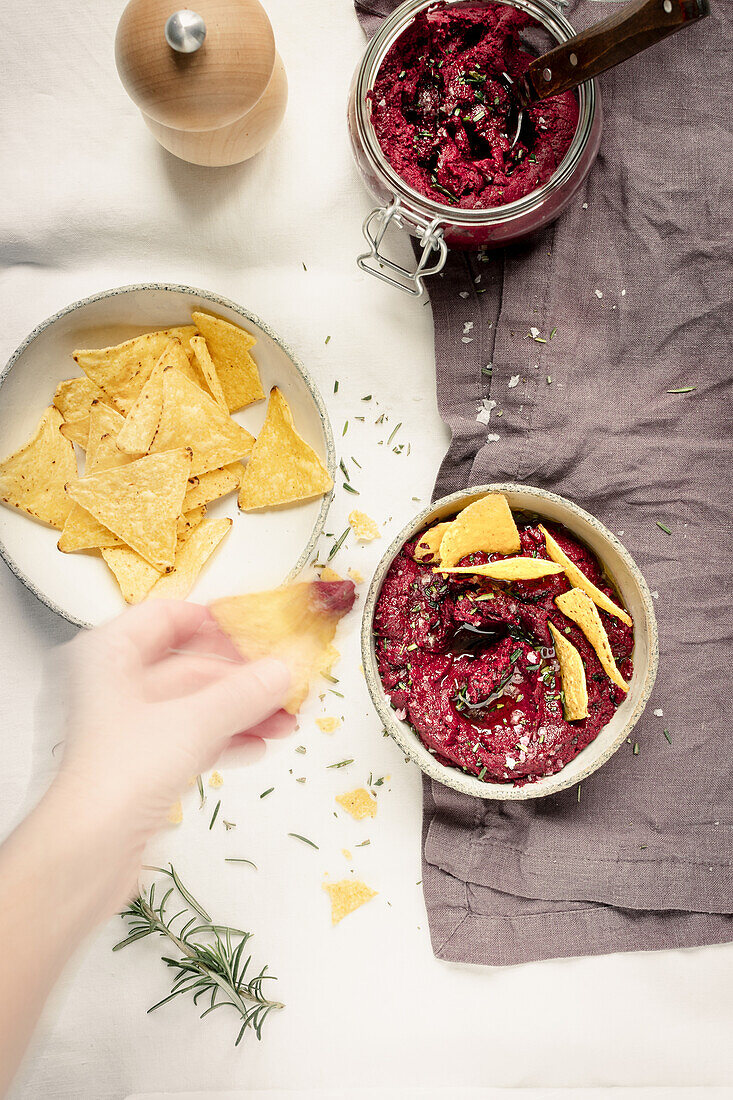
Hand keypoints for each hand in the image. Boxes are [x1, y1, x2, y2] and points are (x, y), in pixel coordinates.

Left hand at [51, 600, 291, 904]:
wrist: (88, 854)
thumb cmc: (119, 776)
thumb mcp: (195, 722)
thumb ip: (245, 692)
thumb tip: (284, 670)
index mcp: (110, 654)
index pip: (165, 617)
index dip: (212, 622)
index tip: (255, 632)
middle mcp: (114, 686)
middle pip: (188, 665)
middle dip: (241, 676)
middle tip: (284, 682)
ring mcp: (128, 728)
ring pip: (195, 705)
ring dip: (242, 710)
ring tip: (286, 719)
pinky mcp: (140, 767)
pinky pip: (192, 739)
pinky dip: (226, 739)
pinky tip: (259, 746)